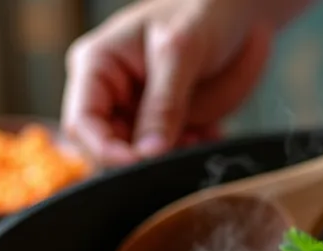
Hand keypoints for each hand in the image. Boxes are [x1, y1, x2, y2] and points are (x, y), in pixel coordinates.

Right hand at [61, 0, 273, 165]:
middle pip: (106, 148)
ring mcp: (141, 112)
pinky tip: (210, 134)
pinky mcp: (170, 124)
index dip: (105, 151)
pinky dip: (189, 156)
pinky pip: (169, 157)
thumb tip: (148, 152)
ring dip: (169, 160)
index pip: (81, 123)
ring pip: (139, 159)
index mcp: (97, 66)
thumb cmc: (202, 10)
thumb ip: (164, 104)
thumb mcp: (180, 51)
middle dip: (140, 160)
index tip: (140, 164)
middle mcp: (112, 93)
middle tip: (178, 150)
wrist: (241, 12)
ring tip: (199, 137)